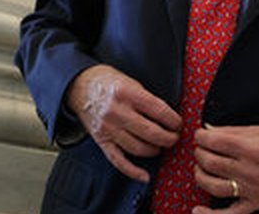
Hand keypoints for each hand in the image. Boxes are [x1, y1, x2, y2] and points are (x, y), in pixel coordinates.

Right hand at [66, 64, 181, 181]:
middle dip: (169, 138)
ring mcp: (108, 128)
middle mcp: (117, 112)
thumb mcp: (131, 82)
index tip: (178, 124)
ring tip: (161, 146)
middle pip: (151, 133)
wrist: (79, 86)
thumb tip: (169, 118)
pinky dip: (133, 171)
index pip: (159, 111)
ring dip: (155, 150)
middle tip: (174, 137)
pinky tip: (145, 175)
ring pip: (138, 148)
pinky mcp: (101, 141)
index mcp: (127, 93)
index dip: (174, 121)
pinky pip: (118, 160)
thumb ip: (147, 99)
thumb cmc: (108, 82)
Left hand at [192, 125, 258, 212]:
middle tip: (202, 149)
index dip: (201, 136)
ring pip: (212, 186)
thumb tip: (209, 130)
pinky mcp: (255, 203)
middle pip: (210, 162)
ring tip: (202, 168)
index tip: (200, 135)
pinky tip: (198, 210)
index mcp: (251, 148)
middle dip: (200, 153)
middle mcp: (249, 170)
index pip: (214, 142)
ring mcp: (251, 189)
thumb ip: (232, 131)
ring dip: (200, 175)